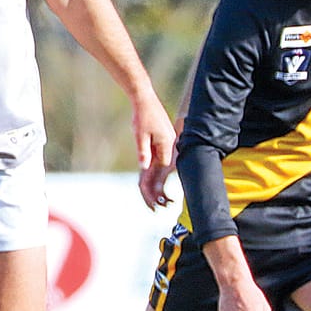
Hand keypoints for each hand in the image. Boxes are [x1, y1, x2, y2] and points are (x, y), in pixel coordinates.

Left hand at [132, 94, 176, 208]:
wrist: (145, 101)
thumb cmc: (143, 116)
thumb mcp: (140, 133)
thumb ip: (143, 150)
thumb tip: (144, 167)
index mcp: (167, 146)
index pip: (161, 171)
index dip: (156, 187)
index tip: (153, 200)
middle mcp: (170, 149)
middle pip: (162, 175)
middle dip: (157, 193)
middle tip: (154, 209)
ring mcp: (167, 148)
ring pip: (160, 172)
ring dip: (156, 188)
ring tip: (154, 204)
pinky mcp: (162, 147)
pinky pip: (157, 165)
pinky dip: (153, 177)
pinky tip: (149, 187)